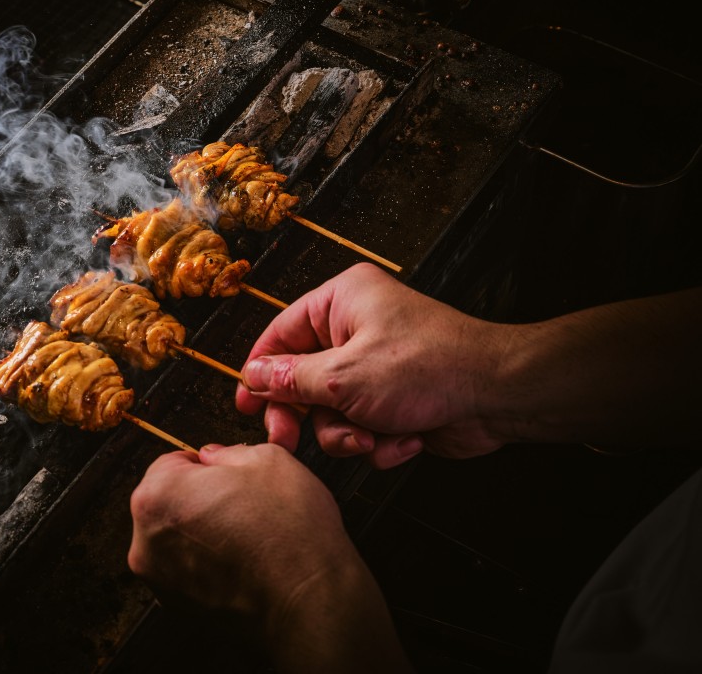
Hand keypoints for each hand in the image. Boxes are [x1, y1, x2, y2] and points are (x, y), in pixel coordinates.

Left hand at [128, 442, 409, 671]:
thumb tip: (213, 457)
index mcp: (157, 496)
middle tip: (243, 505)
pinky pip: (188, 570)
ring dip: (203, 532)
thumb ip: (226, 452)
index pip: (170, 462)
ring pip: (178, 538)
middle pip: (168, 502)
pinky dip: (208, 564)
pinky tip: (242, 562)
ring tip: (246, 535)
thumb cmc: (289, 532)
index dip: (206, 465)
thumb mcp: (267, 459)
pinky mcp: (178, 607)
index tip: (230, 477)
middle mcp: (145, 541)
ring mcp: (160, 580)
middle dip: (199, 498)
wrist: (310, 601)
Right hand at [235, 263, 507, 467]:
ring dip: (347, 434)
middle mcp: (356, 329)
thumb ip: (291, 380)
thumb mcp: (344, 377)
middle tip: (290, 441)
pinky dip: (378, 441)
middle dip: (307, 416)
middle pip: (302, 379)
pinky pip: (362, 426)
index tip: (246, 406)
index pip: (280, 334)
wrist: (498, 396)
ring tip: (372, 436)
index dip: (259, 373)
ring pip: (331, 412)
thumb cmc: (431, 368)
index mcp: (341, 302)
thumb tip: (253, 377)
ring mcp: (375, 366)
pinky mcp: (393, 399)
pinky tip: (403, 438)